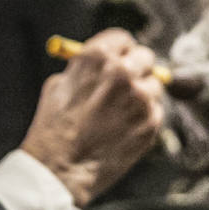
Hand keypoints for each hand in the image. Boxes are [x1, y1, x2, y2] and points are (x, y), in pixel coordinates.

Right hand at [21, 29, 164, 206]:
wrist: (60, 170)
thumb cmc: (53, 129)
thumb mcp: (58, 87)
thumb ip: (84, 70)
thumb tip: (105, 63)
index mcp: (97, 57)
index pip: (123, 39)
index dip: (120, 50)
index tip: (120, 58)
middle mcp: (123, 72)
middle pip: (145, 57)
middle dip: (136, 68)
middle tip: (128, 82)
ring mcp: (140, 97)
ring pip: (154, 85)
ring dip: (142, 94)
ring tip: (120, 113)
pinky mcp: (151, 121)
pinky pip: (155, 110)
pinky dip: (144, 117)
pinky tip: (123, 129)